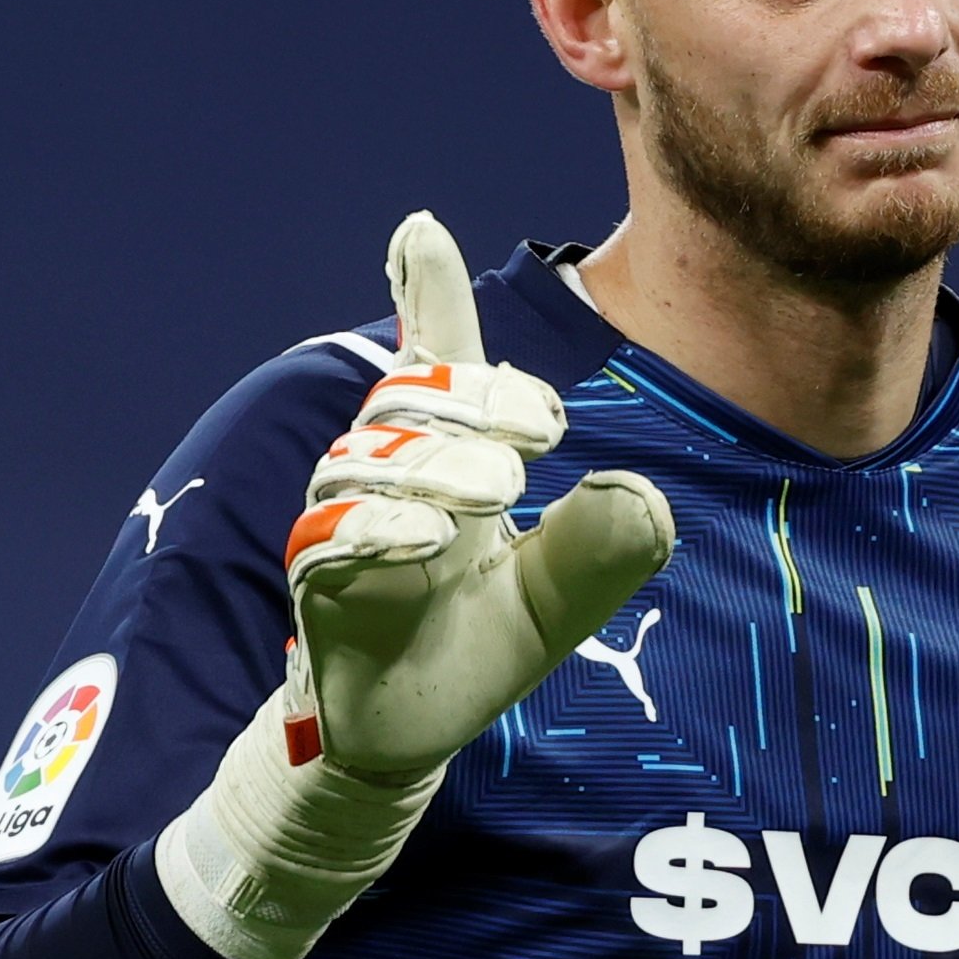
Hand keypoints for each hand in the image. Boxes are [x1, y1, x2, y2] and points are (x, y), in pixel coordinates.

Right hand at [156, 213, 672, 958]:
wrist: (409, 731)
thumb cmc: (477, 644)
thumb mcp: (563, 597)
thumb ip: (604, 545)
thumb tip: (639, 491)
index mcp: (446, 456)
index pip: (433, 355)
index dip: (425, 290)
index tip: (421, 227)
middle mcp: (387, 473)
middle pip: (409, 394)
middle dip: (474, 396)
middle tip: (543, 435)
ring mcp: (344, 520)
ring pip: (370, 453)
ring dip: (438, 461)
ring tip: (499, 494)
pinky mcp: (318, 578)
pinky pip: (334, 528)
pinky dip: (381, 523)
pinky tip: (431, 539)